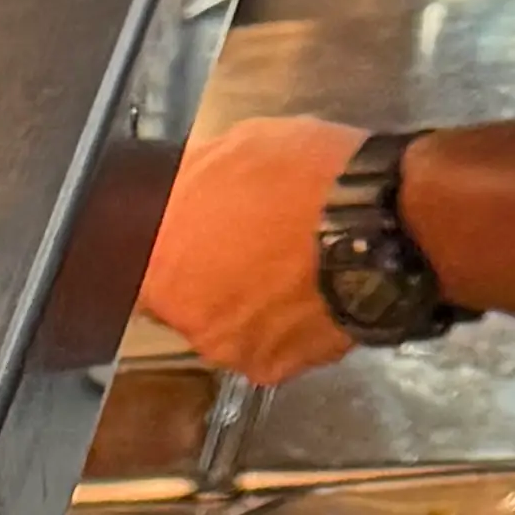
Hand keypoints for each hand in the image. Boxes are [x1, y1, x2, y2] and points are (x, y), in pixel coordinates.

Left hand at [138, 120, 364, 383]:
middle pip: (181, 301)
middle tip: (247, 242)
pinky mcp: (271, 368)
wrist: (377, 227)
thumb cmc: (306, 181)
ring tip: (283, 262)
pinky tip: (305, 288)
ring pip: (224, 326)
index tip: (186, 237)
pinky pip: (265, 346)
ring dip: (244, 302)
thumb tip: (181, 183)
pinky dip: (280, 324)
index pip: (137, 267)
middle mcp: (185, 317)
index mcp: (162, 260)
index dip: (165, 250)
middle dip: (206, 275)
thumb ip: (194, 176)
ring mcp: (228, 348)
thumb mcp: (236, 146)